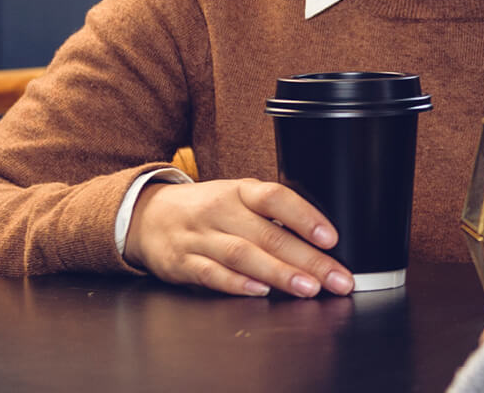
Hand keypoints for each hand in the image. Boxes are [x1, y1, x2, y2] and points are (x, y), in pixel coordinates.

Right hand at [126, 178, 354, 297]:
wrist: (147, 216)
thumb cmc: (206, 209)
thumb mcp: (238, 198)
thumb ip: (273, 215)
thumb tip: (319, 242)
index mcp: (240, 191)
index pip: (276, 198)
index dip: (305, 217)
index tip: (331, 238)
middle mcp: (221, 211)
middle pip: (268, 235)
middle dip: (308, 259)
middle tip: (336, 278)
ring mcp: (200, 237)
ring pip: (243, 255)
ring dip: (279, 273)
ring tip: (308, 288)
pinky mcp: (183, 262)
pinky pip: (211, 274)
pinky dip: (236, 284)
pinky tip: (260, 292)